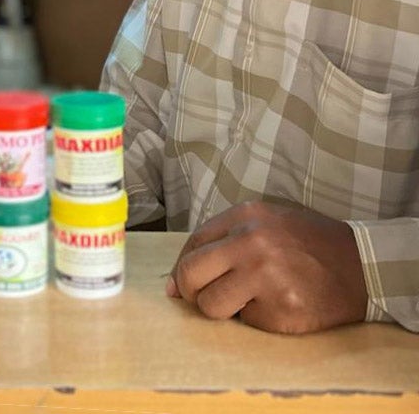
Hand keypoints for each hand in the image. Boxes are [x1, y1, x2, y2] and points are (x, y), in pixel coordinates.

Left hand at [166, 201, 367, 332]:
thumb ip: (225, 239)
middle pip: (190, 273)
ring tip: (245, 302)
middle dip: (189, 291)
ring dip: (222, 310)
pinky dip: (256, 319)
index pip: (193, 243)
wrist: (361, 265)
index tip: (181, 283)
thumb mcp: (267, 221)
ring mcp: (265, 275)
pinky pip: (246, 322)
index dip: (182, 266)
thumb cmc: (309, 243)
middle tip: (204, 298)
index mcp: (245, 215)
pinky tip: (278, 305)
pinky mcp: (280, 308)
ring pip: (210, 305)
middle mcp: (251, 241)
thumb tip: (176, 281)